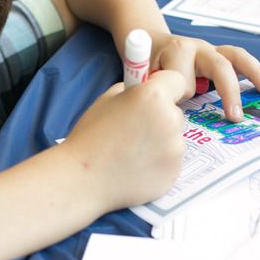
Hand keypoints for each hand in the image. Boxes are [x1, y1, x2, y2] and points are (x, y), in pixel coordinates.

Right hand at [61, 70, 187, 209]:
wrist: (83, 179)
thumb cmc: (90, 138)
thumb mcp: (106, 99)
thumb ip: (132, 90)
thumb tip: (146, 88)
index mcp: (153, 96)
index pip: (176, 80)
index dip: (165, 87)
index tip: (155, 96)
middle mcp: (170, 121)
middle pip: (175, 112)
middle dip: (160, 117)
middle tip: (134, 130)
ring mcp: (175, 149)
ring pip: (175, 138)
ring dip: (160, 142)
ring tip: (132, 152)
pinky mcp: (174, 172)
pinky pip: (172, 161)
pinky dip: (159, 163)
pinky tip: (136, 166)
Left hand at [151, 35, 259, 120]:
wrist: (152, 45)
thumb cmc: (148, 66)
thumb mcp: (143, 79)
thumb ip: (154, 93)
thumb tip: (170, 115)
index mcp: (175, 52)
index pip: (184, 79)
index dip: (180, 94)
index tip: (173, 105)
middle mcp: (197, 47)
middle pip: (218, 65)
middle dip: (228, 91)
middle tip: (234, 117)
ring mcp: (210, 50)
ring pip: (236, 57)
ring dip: (254, 73)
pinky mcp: (219, 56)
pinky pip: (240, 61)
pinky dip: (254, 73)